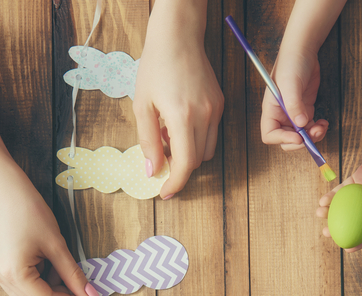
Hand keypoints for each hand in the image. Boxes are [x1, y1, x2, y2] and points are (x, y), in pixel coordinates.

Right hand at [0, 167, 97, 295]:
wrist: (2, 187)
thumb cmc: (29, 211)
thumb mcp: (56, 244)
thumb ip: (73, 274)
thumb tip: (90, 294)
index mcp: (15, 274)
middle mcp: (0, 277)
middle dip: (57, 293)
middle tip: (74, 279)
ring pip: (25, 293)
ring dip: (44, 285)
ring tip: (53, 260)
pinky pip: (16, 282)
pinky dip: (32, 277)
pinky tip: (40, 257)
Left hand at [134, 9, 222, 199]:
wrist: (178, 37)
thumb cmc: (155, 67)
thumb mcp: (142, 105)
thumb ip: (147, 140)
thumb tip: (152, 170)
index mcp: (182, 117)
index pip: (185, 163)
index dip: (176, 182)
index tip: (166, 192)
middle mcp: (204, 116)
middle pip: (197, 160)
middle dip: (178, 165)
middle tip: (159, 153)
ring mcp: (215, 110)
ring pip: (206, 150)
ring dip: (188, 152)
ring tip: (168, 133)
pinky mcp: (219, 104)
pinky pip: (211, 133)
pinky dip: (196, 138)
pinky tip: (179, 122)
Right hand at [260, 46, 327, 148]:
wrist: (303, 51)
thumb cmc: (291, 64)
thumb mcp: (291, 84)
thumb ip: (294, 105)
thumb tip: (301, 125)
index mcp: (272, 110)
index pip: (270, 135)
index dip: (283, 139)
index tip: (298, 136)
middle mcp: (281, 115)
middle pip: (287, 139)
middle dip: (301, 140)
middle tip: (314, 134)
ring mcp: (294, 114)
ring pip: (301, 136)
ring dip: (313, 136)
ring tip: (322, 126)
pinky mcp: (305, 110)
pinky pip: (310, 128)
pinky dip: (318, 129)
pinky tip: (324, 122)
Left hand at [317, 128, 361, 251]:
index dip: (361, 242)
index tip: (347, 248)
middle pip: (356, 220)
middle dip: (340, 228)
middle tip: (326, 232)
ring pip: (346, 205)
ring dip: (332, 211)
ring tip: (320, 214)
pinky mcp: (360, 177)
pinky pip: (344, 189)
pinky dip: (333, 194)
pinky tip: (323, 199)